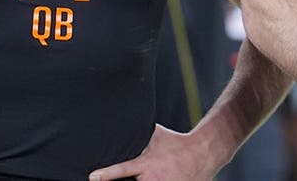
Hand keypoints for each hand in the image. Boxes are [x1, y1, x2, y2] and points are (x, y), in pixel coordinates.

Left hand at [89, 125, 220, 180]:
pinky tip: (152, 180)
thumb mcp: (157, 134)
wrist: (202, 153)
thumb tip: (123, 122)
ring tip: (145, 177)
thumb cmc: (177, 142)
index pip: (122, 170)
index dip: (106, 174)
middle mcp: (153, 179)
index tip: (93, 177)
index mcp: (147, 164)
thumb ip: (140, 134)